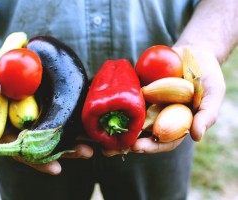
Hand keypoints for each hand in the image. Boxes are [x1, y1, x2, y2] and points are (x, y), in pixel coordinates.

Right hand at [0, 69, 93, 173]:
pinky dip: (73, 119)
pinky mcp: (43, 108)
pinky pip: (59, 115)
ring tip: (94, 141)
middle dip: (65, 150)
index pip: (21, 153)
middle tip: (86, 152)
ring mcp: (33, 122)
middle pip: (44, 146)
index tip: (55, 168)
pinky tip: (87, 120)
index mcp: (1, 137)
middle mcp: (20, 133)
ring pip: (55, 132)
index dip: (37, 161)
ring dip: (74, 137)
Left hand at [103, 47, 224, 155]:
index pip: (163, 141)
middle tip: (108, 150)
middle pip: (141, 135)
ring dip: (114, 129)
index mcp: (176, 124)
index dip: (151, 146)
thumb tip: (197, 137)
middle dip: (124, 144)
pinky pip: (123, 100)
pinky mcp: (136, 92)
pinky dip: (111, 107)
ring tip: (98, 136)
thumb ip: (207, 114)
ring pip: (128, 121)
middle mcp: (159, 117)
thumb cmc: (206, 76)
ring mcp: (146, 105)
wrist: (192, 53)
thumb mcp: (213, 94)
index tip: (137, 147)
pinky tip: (97, 111)